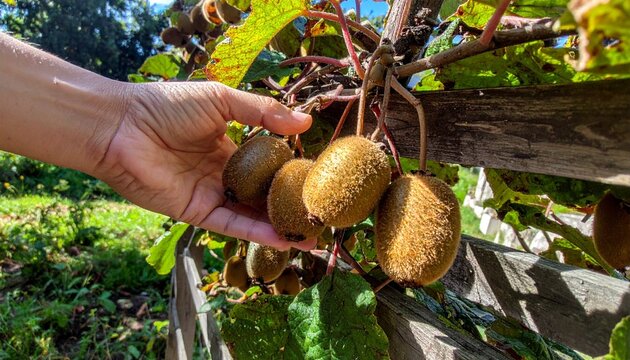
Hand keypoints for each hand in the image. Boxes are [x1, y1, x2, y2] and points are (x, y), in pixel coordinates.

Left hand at [96, 81, 315, 250]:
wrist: (122, 126)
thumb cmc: (167, 105)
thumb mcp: (221, 99)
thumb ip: (262, 112)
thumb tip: (305, 122)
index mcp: (228, 147)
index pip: (267, 165)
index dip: (290, 173)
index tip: (318, 180)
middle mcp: (222, 174)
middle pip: (262, 195)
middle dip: (289, 205)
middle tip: (321, 214)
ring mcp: (210, 195)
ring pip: (250, 215)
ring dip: (279, 226)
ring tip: (311, 235)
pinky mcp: (196, 212)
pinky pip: (231, 225)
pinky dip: (256, 233)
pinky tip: (283, 239)